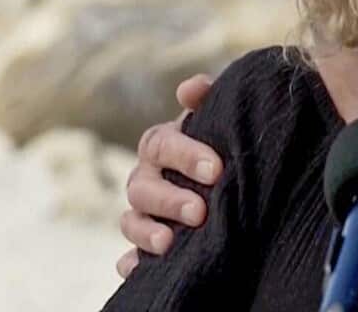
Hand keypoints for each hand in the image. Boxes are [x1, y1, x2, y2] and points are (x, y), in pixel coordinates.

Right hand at [115, 74, 223, 277]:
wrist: (229, 174)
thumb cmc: (222, 142)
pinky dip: (131, 263)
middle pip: (141, 187)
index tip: (216, 169)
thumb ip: (208, 98)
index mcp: (162, 145)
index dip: (185, 155)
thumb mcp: (219, 118)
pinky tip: (139, 269)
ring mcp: (143, 212)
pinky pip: (128, 257)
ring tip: (169, 242)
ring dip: (146, 232)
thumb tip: (192, 88)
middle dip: (169, 199)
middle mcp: (146, 178)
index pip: (160, 145)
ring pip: (130, 221)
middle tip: (199, 211)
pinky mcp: (145, 244)